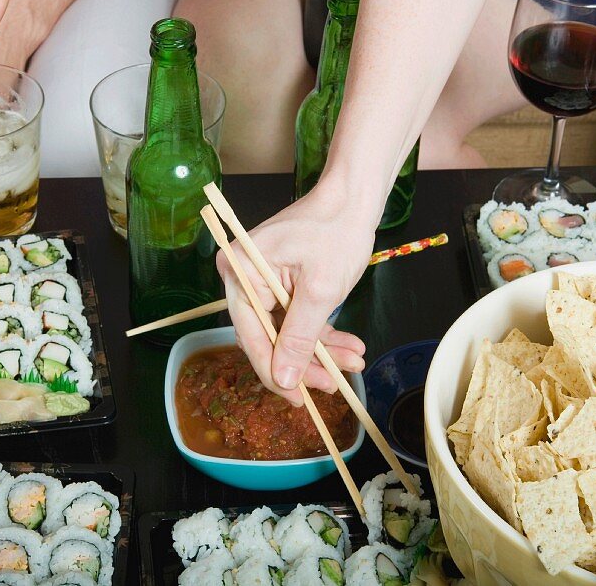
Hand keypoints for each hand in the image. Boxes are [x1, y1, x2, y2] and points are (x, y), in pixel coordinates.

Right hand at [218, 182, 374, 403]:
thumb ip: (299, 337)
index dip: (274, 370)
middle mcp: (244, 277)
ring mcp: (263, 280)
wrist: (354, 197)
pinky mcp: (282, 283)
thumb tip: (282, 379)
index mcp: (241, 272)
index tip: (297, 398)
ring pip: (287, 331)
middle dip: (304, 362)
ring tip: (353, 362)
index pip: (251, 335)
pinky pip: (297, 317)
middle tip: (333, 385)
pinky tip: (349, 346)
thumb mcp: (320, 290)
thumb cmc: (336, 231)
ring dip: (320, 350)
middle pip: (268, 336)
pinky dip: (323, 332)